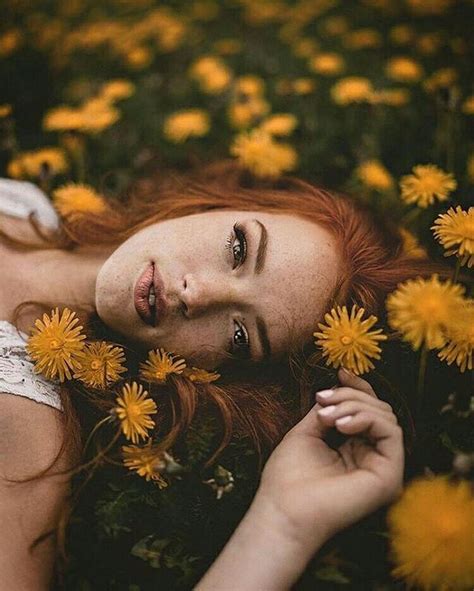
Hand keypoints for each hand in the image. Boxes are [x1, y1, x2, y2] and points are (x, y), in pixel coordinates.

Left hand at [256, 367, 403, 550]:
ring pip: (386, 416)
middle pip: (378, 409)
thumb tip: (339, 386)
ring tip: (327, 418)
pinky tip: (341, 426)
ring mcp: (383, 468)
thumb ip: (328, 410)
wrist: (283, 509)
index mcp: (354, 448)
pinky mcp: (390, 476)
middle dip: (350, 396)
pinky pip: (392, 432)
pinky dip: (367, 418)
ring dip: (355, 406)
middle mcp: (372, 457)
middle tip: (322, 402)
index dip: (358, 387)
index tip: (340, 372)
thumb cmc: (288, 476)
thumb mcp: (308, 431)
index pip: (368, 410)